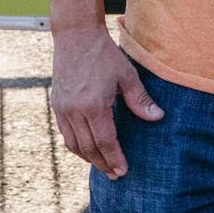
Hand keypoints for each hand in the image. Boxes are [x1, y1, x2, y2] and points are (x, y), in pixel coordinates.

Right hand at [50, 25, 161, 178]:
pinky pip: (65, 133)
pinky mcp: (56, 105)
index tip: (123, 171)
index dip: (114, 158)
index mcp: (93, 105)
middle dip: (102, 164)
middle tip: (115, 176)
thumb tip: (157, 118)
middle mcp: (74, 111)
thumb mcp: (127, 75)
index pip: (105, 141)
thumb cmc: (105, 54)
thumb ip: (140, 100)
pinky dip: (76, 145)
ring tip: (102, 166)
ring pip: (73, 144)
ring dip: (88, 158)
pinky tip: (88, 149)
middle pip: (88, 148)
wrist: (75, 36)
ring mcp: (62, 109)